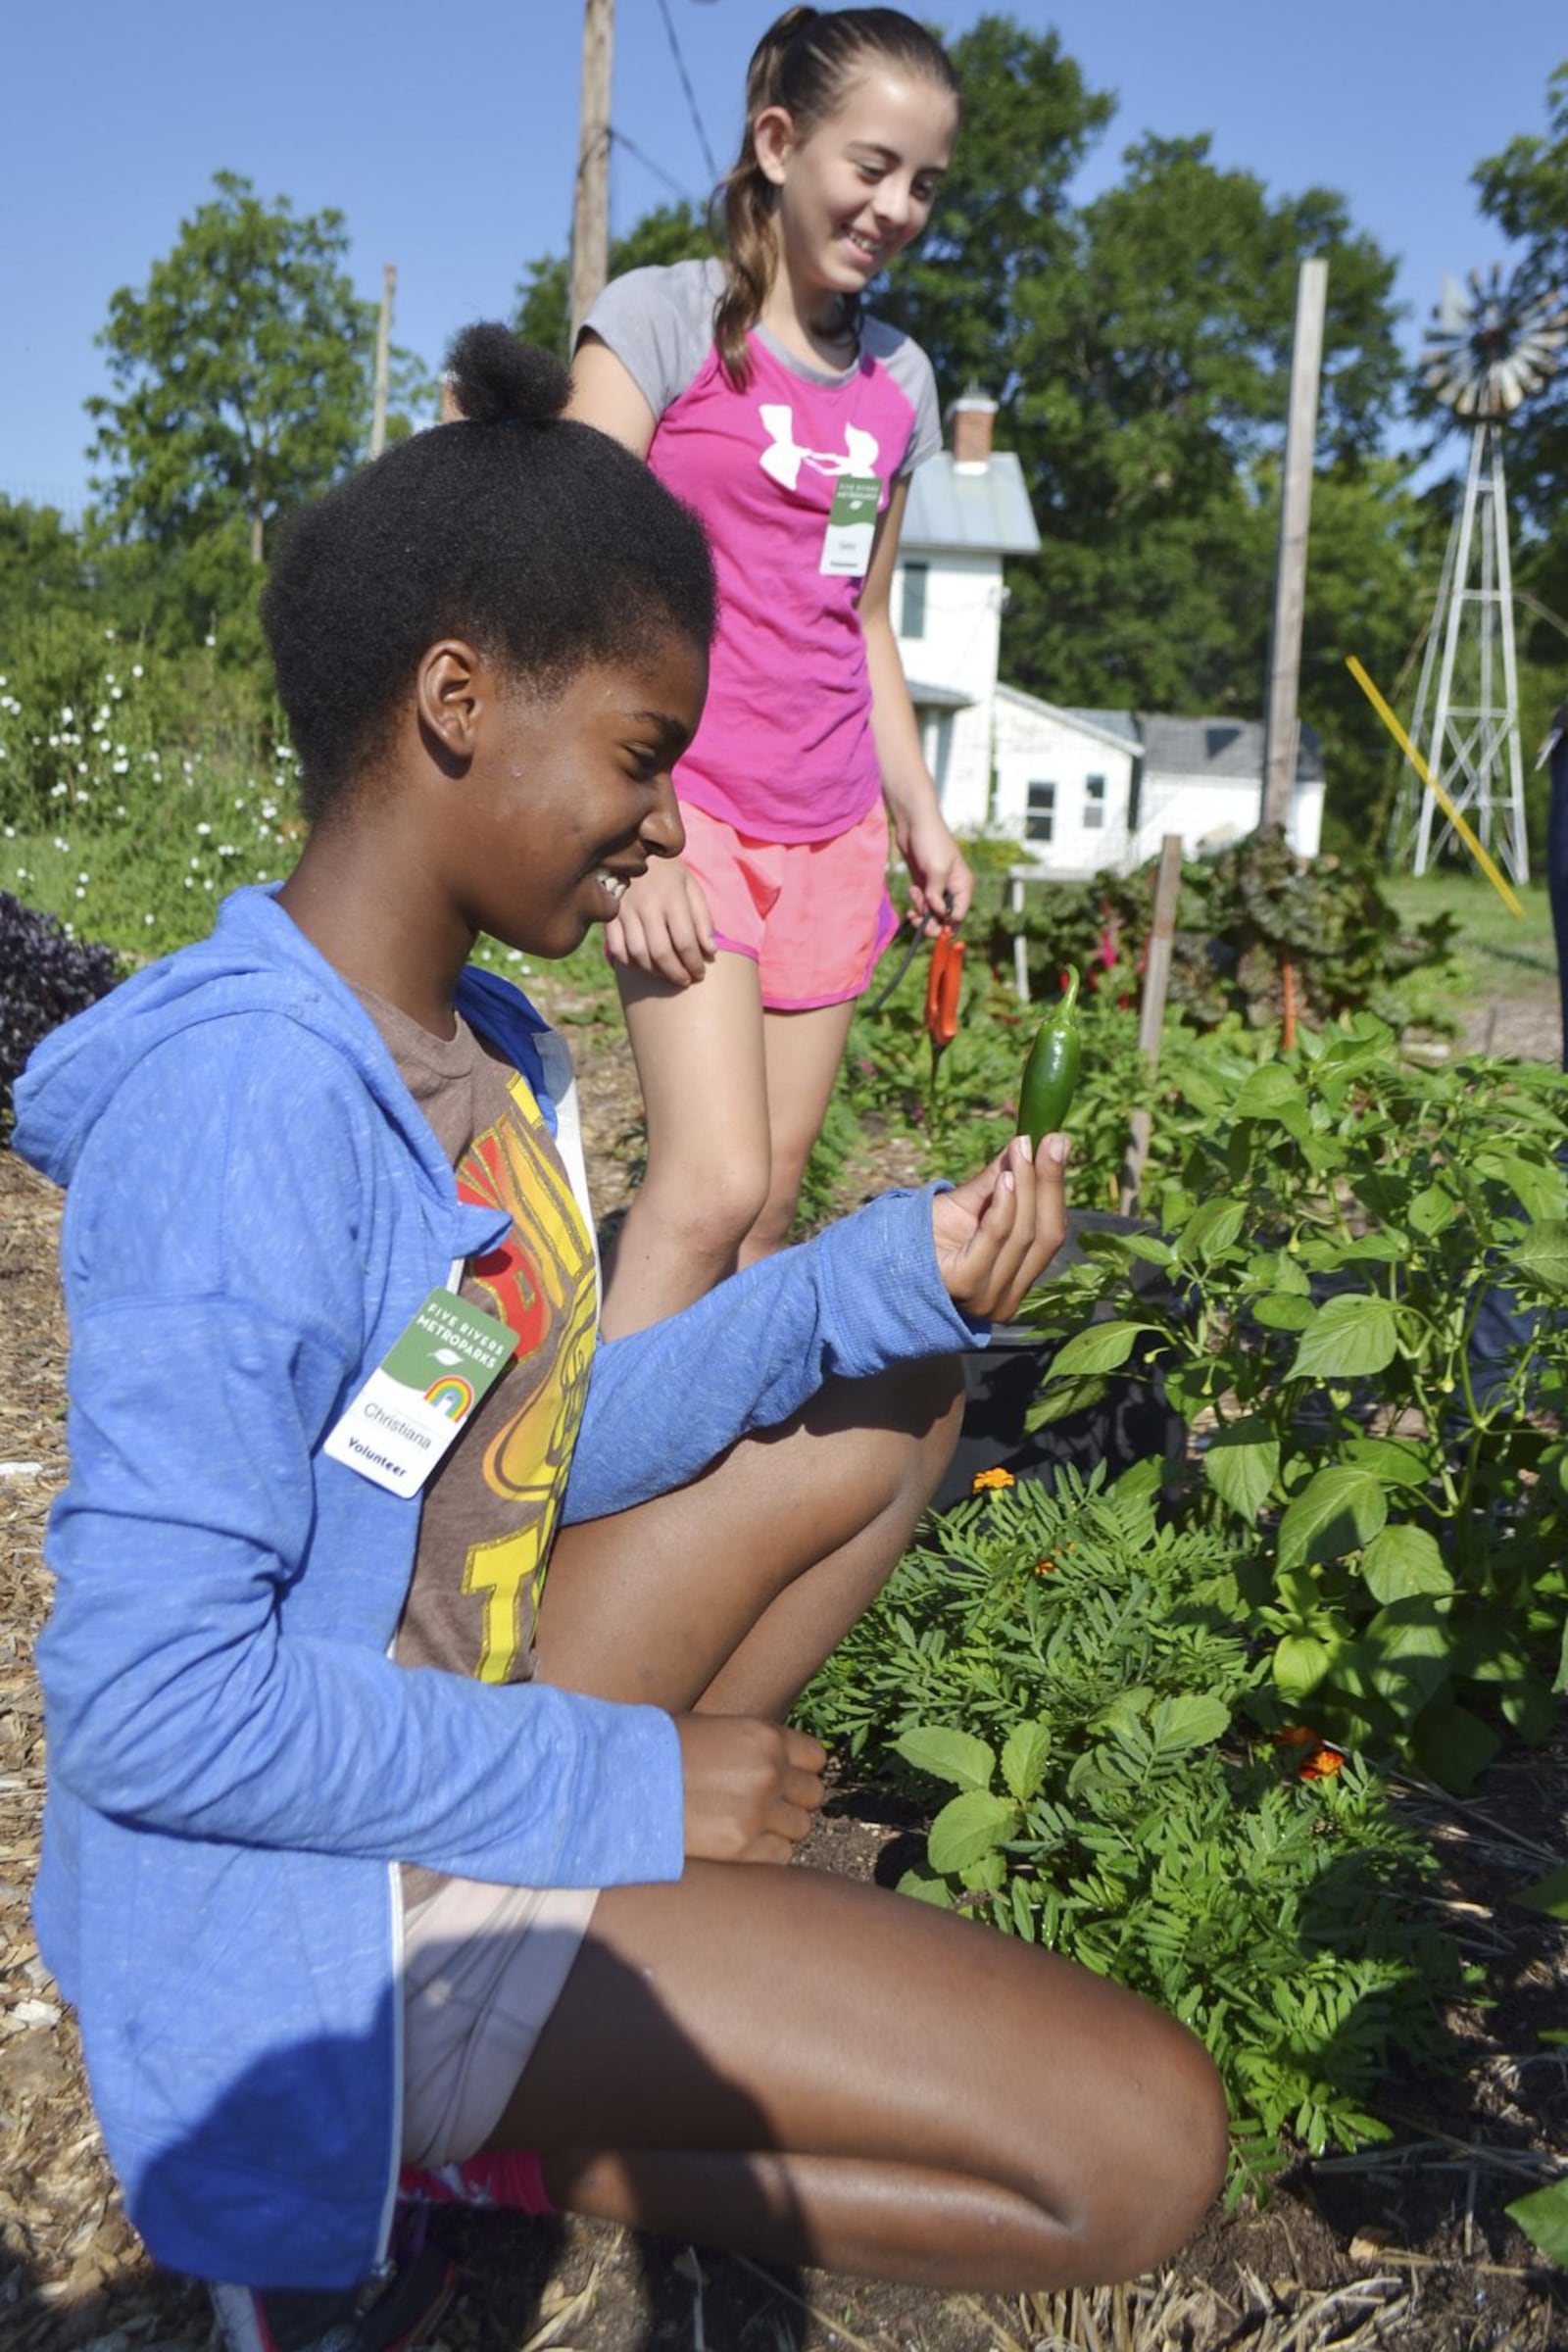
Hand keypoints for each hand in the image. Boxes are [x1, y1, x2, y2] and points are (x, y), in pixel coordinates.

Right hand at [605, 860, 715, 985]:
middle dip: (676, 973)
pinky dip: (629, 962)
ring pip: (638, 954)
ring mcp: (625, 910)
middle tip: (685, 981)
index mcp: (672, 897)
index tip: (700, 974)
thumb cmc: (668, 872)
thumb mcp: (691, 887)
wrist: (631, 847)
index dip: (694, 964)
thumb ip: (703, 919)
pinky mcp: (609, 915)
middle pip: (661, 952)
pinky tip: (642, 964)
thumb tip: (711, 951)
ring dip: (654, 972)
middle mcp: (647, 905)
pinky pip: (616, 948)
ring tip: (667, 975)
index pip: (685, 941)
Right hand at [674, 1714, 826, 1863]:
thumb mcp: (715, 1729)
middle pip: (813, 1795)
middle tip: (766, 1805)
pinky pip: (781, 1856)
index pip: (815, 1758)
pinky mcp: (741, 1847)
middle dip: (792, 1800)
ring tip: (748, 1824)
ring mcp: (758, 1810)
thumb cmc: (661, 1749)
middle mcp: (769, 1771)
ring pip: (801, 1827)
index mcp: (765, 1735)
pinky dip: (766, 1852)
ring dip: (781, 1828)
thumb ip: (753, 1746)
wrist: (620, 1778)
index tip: (785, 1779)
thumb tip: (779, 1763)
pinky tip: (739, 1842)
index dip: (801, 1770)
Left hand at [896, 810, 973, 924]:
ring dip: (920, 910)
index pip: (958, 917)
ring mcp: (937, 889)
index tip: (932, 921)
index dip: (946, 925)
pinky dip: (915, 903)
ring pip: (931, 914)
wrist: (915, 824)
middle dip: (930, 922)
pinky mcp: (924, 886)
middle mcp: (952, 890)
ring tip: (914, 894)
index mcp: (963, 887)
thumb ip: (936, 895)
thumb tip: (937, 915)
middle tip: (916, 918)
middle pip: (944, 920)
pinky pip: (921, 905)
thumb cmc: (930, 842)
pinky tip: (911, 890)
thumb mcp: (936, 869)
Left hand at [932, 1133, 1069, 1321]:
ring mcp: (989, 1297)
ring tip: (1023, 1149)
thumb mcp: (967, 1204)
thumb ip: (999, 1181)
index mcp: (1014, 1282)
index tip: (1058, 1143)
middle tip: (1049, 1140)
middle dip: (1047, 1184)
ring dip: (1026, 1186)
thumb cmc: (921, 1234)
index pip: (1049, 1234)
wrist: (874, 1255)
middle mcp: (1006, 1298)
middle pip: (1043, 1234)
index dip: (1055, 1188)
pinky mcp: (966, 1284)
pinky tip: (1006, 1178)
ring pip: (1024, 1234)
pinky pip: (996, 1237)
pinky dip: (1004, 1206)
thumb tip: (1029, 1141)